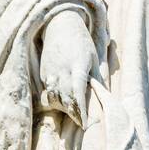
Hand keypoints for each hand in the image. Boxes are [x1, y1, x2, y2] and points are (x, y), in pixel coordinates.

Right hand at [38, 9, 96, 127]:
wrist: (59, 25)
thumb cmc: (81, 42)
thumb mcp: (94, 58)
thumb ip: (97, 77)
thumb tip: (105, 96)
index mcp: (77, 67)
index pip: (78, 95)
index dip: (81, 111)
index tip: (86, 124)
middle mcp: (61, 72)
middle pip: (66, 100)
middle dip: (73, 113)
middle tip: (81, 122)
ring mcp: (50, 73)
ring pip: (55, 98)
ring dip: (64, 108)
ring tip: (73, 113)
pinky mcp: (43, 73)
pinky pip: (48, 92)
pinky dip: (55, 99)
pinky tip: (63, 102)